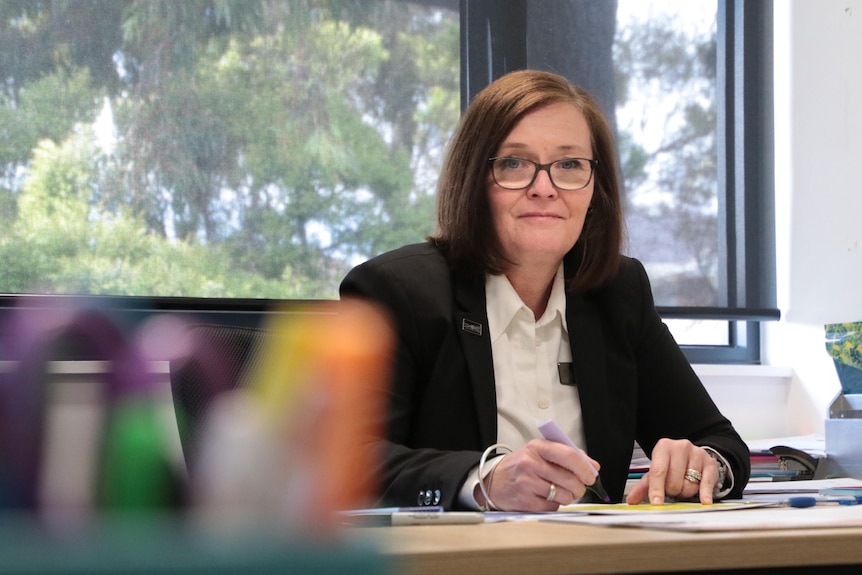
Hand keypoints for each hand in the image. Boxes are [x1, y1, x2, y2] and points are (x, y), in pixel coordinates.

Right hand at [476, 439, 600, 511]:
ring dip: (567, 497)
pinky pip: (553, 507)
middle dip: (579, 487)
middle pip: (570, 479)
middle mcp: (530, 464)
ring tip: (558, 492)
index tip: (592, 475)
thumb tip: (593, 466)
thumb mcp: (539, 452)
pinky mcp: (525, 502)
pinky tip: (545, 498)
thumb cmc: (521, 466)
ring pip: (564, 496)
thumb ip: (566, 456)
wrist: (493, 481)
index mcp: (537, 447)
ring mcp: (527, 484)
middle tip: (577, 488)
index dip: (585, 467)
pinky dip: (554, 505)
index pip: (569, 455)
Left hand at [625, 438, 718, 504]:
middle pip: (674, 482)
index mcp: (663, 447)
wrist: (693, 455)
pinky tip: (704, 500)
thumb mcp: (657, 471)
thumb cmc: (672, 464)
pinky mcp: (710, 463)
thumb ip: (644, 486)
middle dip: (672, 490)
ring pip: (689, 485)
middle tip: (672, 488)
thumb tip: (632, 500)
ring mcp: (697, 454)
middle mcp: (680, 447)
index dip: (656, 489)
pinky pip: (706, 484)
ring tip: (684, 485)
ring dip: (686, 492)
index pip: (658, 472)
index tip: (656, 502)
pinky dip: (704, 494)